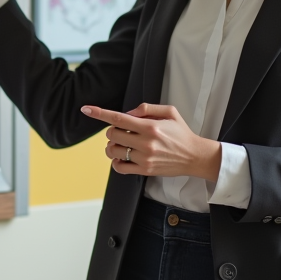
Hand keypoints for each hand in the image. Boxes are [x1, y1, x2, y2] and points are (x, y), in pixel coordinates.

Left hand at [84, 103, 221, 180]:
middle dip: (112, 131)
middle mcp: (145, 143)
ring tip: (122, 144)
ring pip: (113, 151)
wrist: (194, 156)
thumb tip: (128, 114)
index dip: (100, 113)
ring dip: (112, 146)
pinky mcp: (144, 170)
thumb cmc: (181, 133)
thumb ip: (147, 108)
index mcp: (150, 126)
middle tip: (122, 131)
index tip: (86, 109)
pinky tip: (122, 157)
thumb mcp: (169, 112)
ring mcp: (144, 158)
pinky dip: (115, 162)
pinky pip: (119, 167)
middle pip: (112, 134)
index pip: (118, 118)